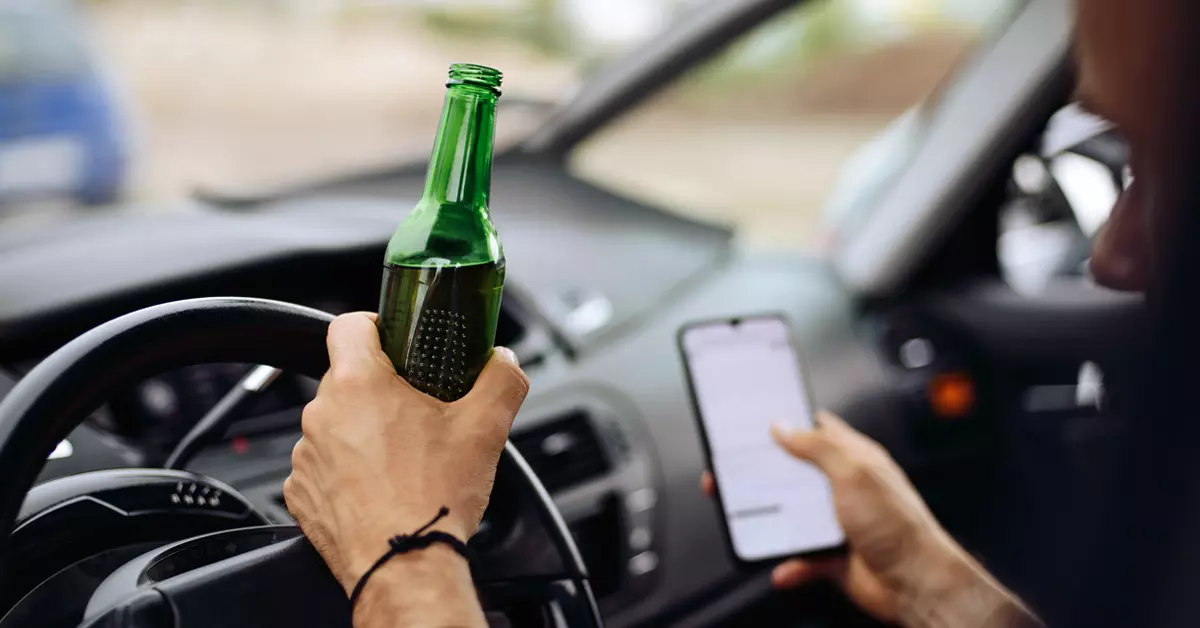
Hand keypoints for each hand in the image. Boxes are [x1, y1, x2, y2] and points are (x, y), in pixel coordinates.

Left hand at [285, 312, 529, 593]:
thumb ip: (501, 379)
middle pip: (347, 378)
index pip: (349, 325)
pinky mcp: (301, 493)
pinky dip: (347, 472)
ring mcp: (306, 456)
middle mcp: (323, 414)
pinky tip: (381, 488)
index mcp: (360, 384)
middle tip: (418, 411)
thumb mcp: (485, 427)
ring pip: (335, 424)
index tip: (395, 341)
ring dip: (362, 432)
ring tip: (402, 459)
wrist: (405, 565)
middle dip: (381, 389)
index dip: (375, 326)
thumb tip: (505, 362)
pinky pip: (323, 467)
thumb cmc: (434, 498)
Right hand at [701, 412, 1038, 626]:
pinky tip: (784, 565)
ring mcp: (837, 522)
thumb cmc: (899, 526)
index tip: (759, 421)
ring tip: (750, 520)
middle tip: (738, 473)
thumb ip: (817, 447)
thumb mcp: (855, 473)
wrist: (915, 584)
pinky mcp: (831, 555)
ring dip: (773, 523)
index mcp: (854, 459)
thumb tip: (784, 426)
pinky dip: (789, 564)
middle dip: (766, 475)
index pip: (818, 431)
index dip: (789, 423)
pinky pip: (799, 557)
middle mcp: (844, 488)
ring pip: (791, 516)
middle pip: (795, 474)